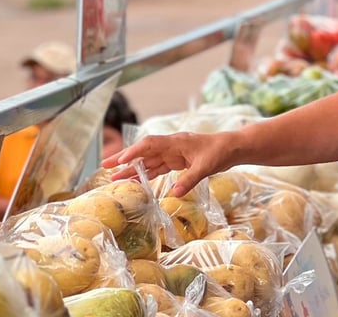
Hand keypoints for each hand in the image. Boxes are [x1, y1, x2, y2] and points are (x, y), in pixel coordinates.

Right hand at [102, 132, 227, 197]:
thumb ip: (189, 179)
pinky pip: (158, 167)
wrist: (232, 148)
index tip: (119, 160)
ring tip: (115, 177)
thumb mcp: (205, 167)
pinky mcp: (178, 161)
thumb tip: (174, 194)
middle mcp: (171, 146)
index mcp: (175, 142)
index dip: (133, 152)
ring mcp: (174, 154)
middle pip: (143, 152)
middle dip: (124, 158)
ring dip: (133, 169)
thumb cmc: (219, 152)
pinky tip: (137, 180)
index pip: (149, 145)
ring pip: (149, 161)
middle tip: (105, 165)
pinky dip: (146, 173)